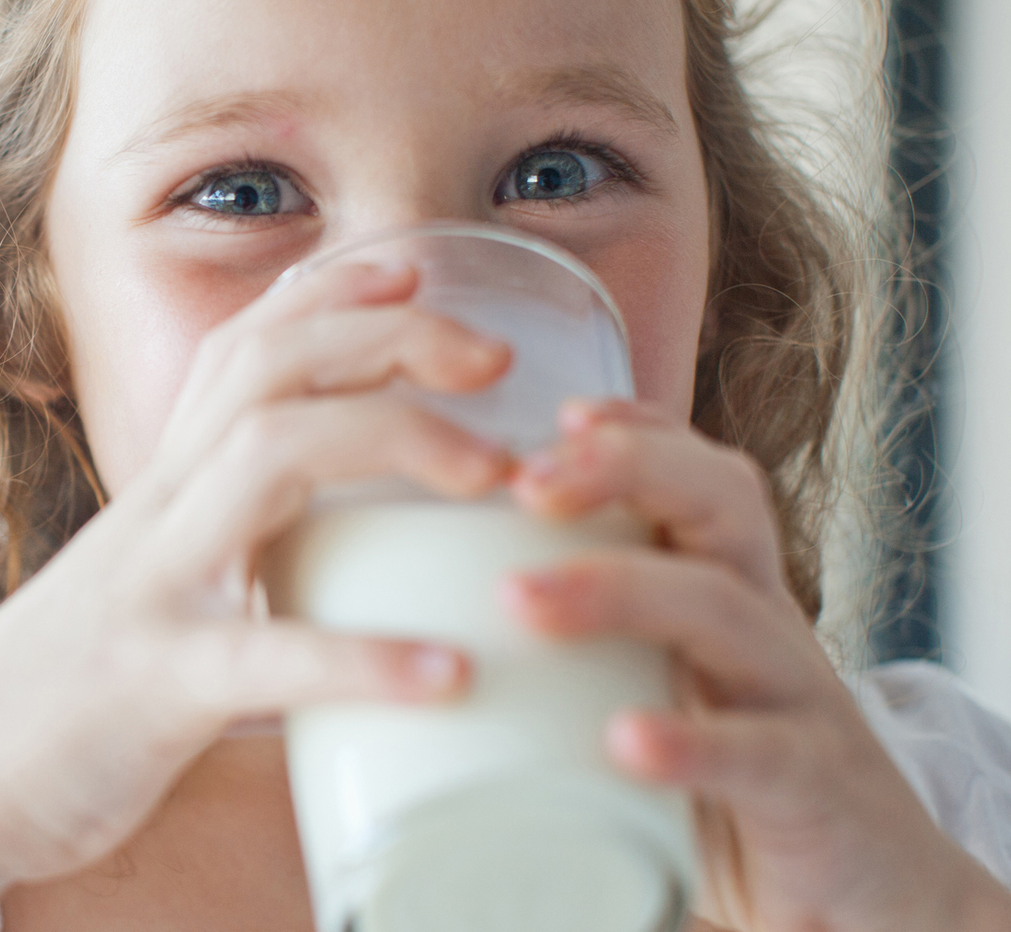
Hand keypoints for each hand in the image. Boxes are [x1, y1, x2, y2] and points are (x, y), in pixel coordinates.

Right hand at [0, 258, 511, 889]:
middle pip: (266, 369)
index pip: (241, 349)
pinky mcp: (153, 686)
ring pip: (266, 457)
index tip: (417, 269)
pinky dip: (361, 658)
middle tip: (497, 357)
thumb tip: (339, 561)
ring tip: (495, 477)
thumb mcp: (150, 589)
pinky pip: (263, 656)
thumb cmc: (68, 691)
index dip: (329, 293)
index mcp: (164, 491)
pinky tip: (449, 673)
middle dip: (386, 337)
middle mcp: (156, 515)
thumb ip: (228, 552)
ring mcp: (151, 590)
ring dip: (393, 441)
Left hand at [505, 399, 1010, 931]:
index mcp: (724, 590)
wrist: (870, 889)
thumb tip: (431, 624)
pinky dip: (691, 742)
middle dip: (624, 472)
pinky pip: (757, 753)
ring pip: (722, 611)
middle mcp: (764, 624)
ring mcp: (795, 699)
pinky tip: (625, 739)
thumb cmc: (731, 774)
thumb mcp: (662, 686)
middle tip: (525, 483)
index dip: (637, 432)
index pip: (697, 477)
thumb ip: (584, 645)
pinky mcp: (811, 786)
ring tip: (522, 598)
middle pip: (716, 506)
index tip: (557, 415)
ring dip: (618, 592)